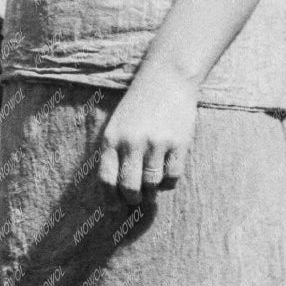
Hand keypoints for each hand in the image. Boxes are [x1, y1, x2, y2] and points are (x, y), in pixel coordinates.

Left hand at [97, 61, 199, 206]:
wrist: (167, 78)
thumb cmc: (139, 105)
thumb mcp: (118, 124)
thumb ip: (115, 153)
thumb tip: (117, 191)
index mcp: (112, 138)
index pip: (106, 179)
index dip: (110, 198)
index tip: (115, 207)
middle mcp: (132, 142)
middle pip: (129, 187)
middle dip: (132, 199)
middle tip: (137, 198)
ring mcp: (156, 143)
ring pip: (152, 184)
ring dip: (152, 189)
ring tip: (153, 179)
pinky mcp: (178, 144)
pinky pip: (173, 177)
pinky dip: (169, 181)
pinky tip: (167, 169)